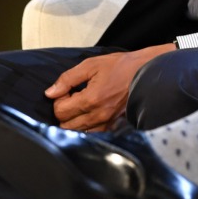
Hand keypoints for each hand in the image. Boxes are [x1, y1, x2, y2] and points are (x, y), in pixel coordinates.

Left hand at [44, 44, 174, 131]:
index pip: (60, 111)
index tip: (67, 90)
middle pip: (66, 125)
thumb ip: (68, 78)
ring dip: (74, 121)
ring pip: (78, 132)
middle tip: (73, 97)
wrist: (147, 71)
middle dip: (64, 111)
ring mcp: (107, 123)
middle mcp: (98, 115)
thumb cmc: (122, 66)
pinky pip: (92, 134)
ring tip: (82, 105)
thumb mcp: (91, 64)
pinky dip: (86, 126)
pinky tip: (91, 113)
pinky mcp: (114, 126)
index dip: (59, 99)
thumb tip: (50, 93)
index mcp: (91, 99)